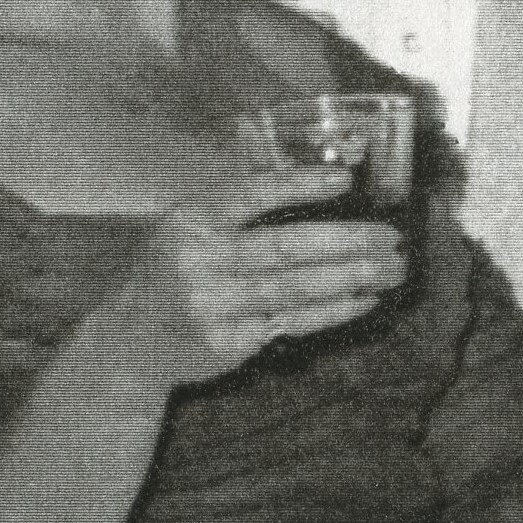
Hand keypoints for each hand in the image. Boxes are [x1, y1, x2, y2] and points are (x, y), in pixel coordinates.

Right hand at [95, 166, 405, 389]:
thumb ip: (238, 210)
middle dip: (348, 241)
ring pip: (296, 287)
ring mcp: (212, 305)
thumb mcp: (186, 230)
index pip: (250, 194)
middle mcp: (197, 261)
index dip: (300, 186)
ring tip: (394, 268)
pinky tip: (366, 299)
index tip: (346, 180)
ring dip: (353, 277)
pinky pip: (294, 321)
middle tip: (392, 236)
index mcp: (190, 221)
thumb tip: (323, 182)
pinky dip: (335, 310)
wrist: (128, 341)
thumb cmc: (172, 273)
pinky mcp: (228, 341)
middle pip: (284, 247)